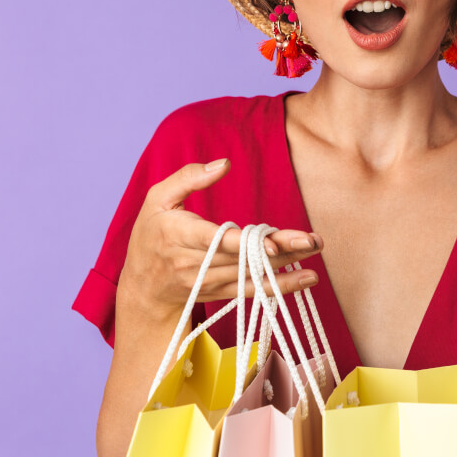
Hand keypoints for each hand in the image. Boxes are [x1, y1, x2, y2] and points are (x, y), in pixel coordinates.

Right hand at [117, 158, 322, 323]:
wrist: (142, 288)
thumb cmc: (150, 235)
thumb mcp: (157, 198)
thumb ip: (189, 177)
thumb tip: (224, 163)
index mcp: (179, 236)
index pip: (217, 242)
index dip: (244, 245)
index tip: (271, 242)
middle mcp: (196, 264)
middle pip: (243, 258)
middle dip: (280, 249)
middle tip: (312, 240)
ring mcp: (210, 282)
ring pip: (252, 275)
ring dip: (287, 265)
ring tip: (315, 249)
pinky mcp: (221, 293)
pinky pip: (254, 292)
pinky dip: (282, 287)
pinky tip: (307, 278)